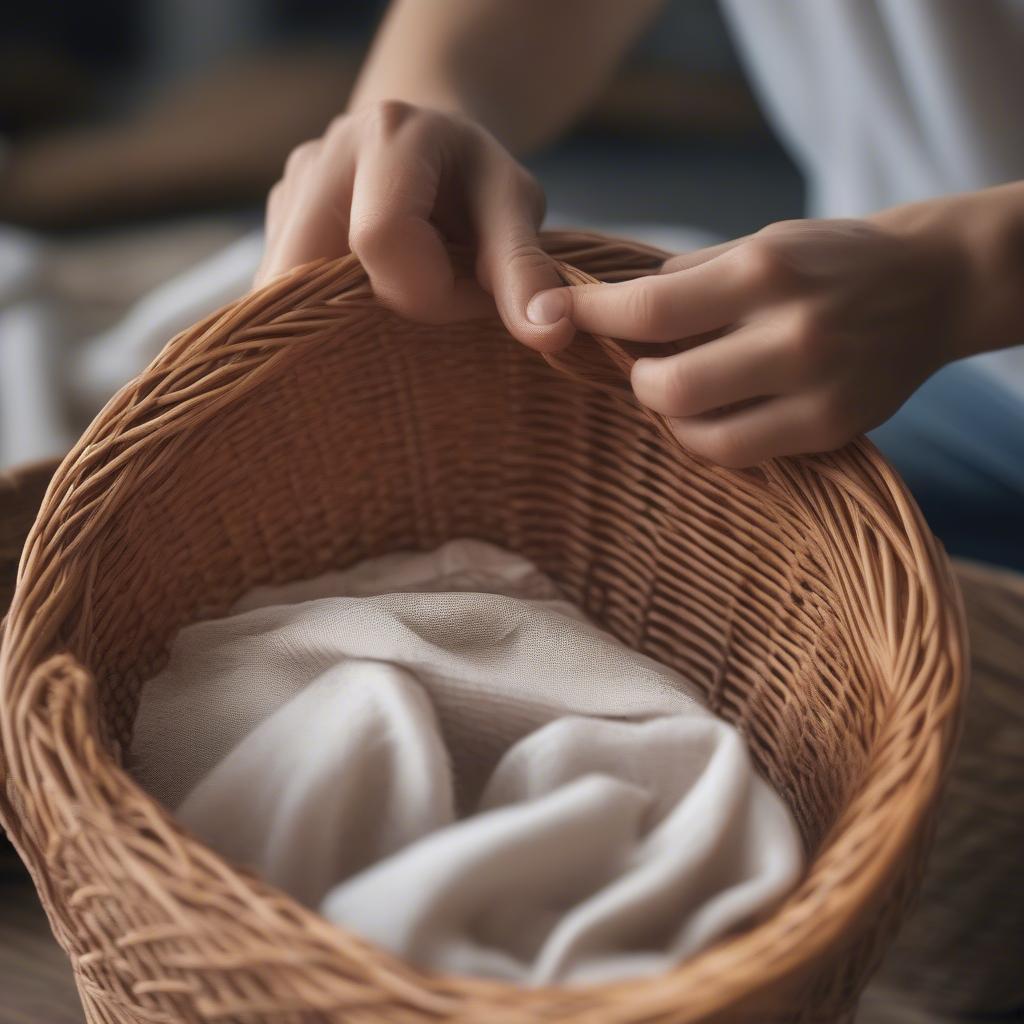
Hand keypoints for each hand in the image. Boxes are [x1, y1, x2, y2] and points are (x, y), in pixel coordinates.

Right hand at [255, 101, 571, 351]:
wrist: (429, 143)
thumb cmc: (478, 180)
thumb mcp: (515, 208)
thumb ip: (525, 269)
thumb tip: (551, 332)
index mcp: (387, 137)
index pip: (383, 239)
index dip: (431, 290)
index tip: (470, 291)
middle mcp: (320, 158)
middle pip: (313, 276)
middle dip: (371, 317)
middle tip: (422, 303)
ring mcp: (286, 193)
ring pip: (287, 296)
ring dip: (341, 321)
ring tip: (393, 296)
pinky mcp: (273, 225)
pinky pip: (284, 296)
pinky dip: (323, 317)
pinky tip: (362, 302)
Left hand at [527, 216, 967, 465]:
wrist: (931, 286)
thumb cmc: (829, 260)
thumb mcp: (761, 243)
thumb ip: (688, 278)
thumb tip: (609, 307)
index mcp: (764, 269)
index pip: (649, 308)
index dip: (590, 318)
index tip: (556, 316)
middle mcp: (791, 332)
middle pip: (668, 387)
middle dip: (635, 380)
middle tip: (642, 366)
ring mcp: (816, 389)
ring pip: (699, 434)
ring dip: (668, 416)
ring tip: (679, 390)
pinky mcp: (831, 430)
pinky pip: (739, 454)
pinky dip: (705, 439)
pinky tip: (711, 414)